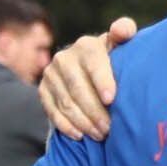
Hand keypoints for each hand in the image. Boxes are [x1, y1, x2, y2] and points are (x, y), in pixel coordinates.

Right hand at [39, 18, 134, 139]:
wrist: (88, 67)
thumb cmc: (114, 58)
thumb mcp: (120, 44)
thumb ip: (124, 32)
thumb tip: (122, 30)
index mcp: (87, 45)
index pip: (93, 63)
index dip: (102, 81)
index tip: (112, 99)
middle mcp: (65, 58)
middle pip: (79, 89)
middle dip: (95, 111)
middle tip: (110, 128)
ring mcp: (51, 74)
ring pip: (66, 103)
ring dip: (84, 122)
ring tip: (101, 134)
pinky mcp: (42, 90)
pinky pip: (52, 112)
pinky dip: (66, 126)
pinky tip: (80, 135)